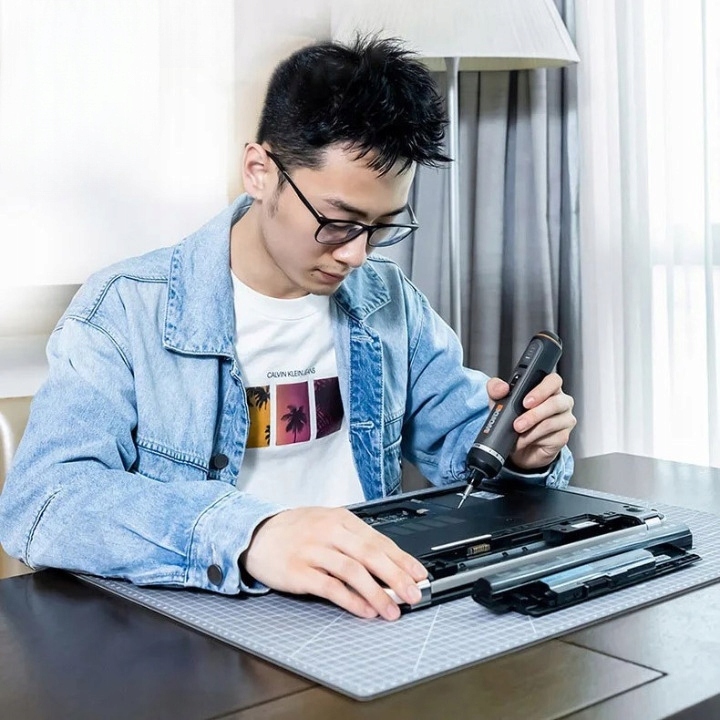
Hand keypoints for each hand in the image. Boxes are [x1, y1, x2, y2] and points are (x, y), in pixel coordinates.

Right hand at [240, 507, 427, 620]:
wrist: (256, 533)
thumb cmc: (296, 531)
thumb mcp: (327, 524)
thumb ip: (354, 540)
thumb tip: (388, 562)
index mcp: (341, 519)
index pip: (378, 540)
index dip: (402, 559)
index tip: (419, 575)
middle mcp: (329, 532)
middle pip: (370, 554)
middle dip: (396, 577)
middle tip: (413, 594)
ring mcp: (313, 550)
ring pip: (353, 571)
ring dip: (377, 593)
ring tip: (392, 610)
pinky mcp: (298, 571)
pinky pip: (330, 587)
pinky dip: (351, 600)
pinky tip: (364, 610)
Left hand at [486, 372, 575, 470]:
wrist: (516, 447)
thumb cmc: (512, 418)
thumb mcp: (499, 401)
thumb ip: (496, 388)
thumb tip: (502, 388)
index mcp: (548, 388)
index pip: (553, 381)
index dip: (541, 390)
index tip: (526, 401)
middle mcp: (560, 401)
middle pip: (555, 403)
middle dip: (534, 414)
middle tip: (518, 422)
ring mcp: (565, 419)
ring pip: (552, 422)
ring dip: (531, 429)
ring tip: (517, 432)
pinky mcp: (563, 436)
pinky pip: (552, 437)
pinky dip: (534, 439)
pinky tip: (525, 440)